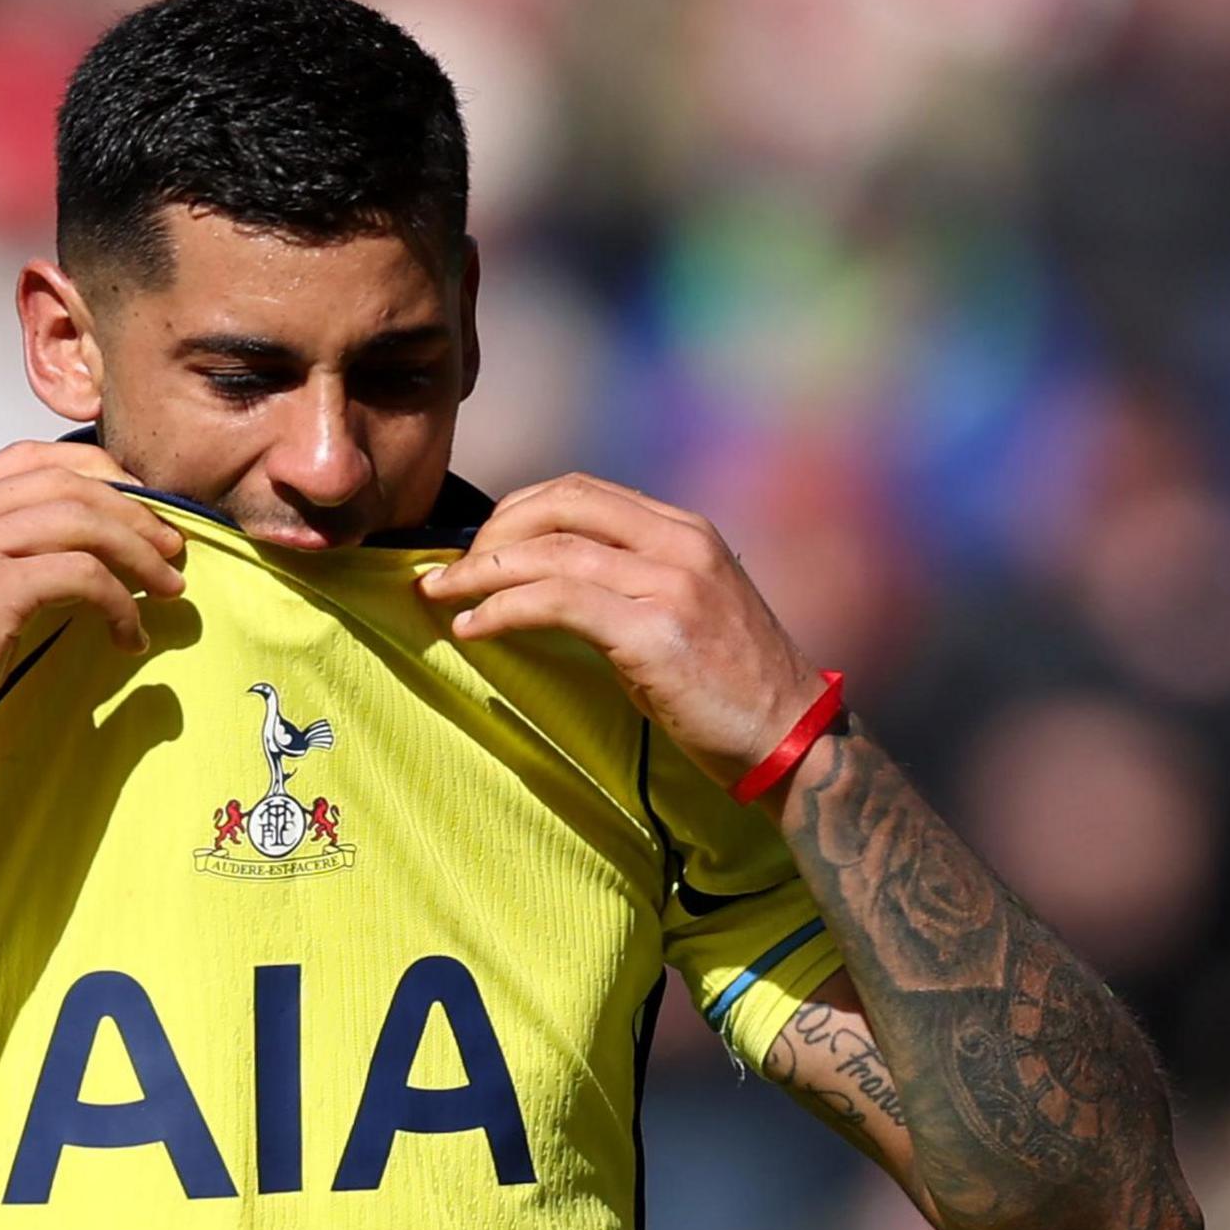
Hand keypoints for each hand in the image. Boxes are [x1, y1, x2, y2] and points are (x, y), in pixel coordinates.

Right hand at [0, 439, 185, 773]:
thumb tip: (72, 559)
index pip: (30, 458)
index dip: (97, 472)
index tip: (139, 506)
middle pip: (67, 483)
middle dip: (134, 511)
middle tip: (173, 548)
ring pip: (82, 522)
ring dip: (139, 553)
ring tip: (169, 588)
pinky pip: (82, 577)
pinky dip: (120, 603)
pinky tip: (129, 636)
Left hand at [416, 473, 823, 792]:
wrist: (790, 738)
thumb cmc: (728, 686)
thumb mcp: (680, 610)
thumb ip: (625, 581)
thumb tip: (540, 580)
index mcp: (684, 530)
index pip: (583, 490)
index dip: (517, 510)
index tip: (479, 544)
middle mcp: (679, 544)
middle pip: (560, 505)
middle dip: (493, 533)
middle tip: (452, 572)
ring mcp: (670, 584)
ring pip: (550, 552)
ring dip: (481, 572)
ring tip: (440, 596)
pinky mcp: (655, 632)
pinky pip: (557, 602)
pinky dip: (502, 609)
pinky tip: (473, 628)